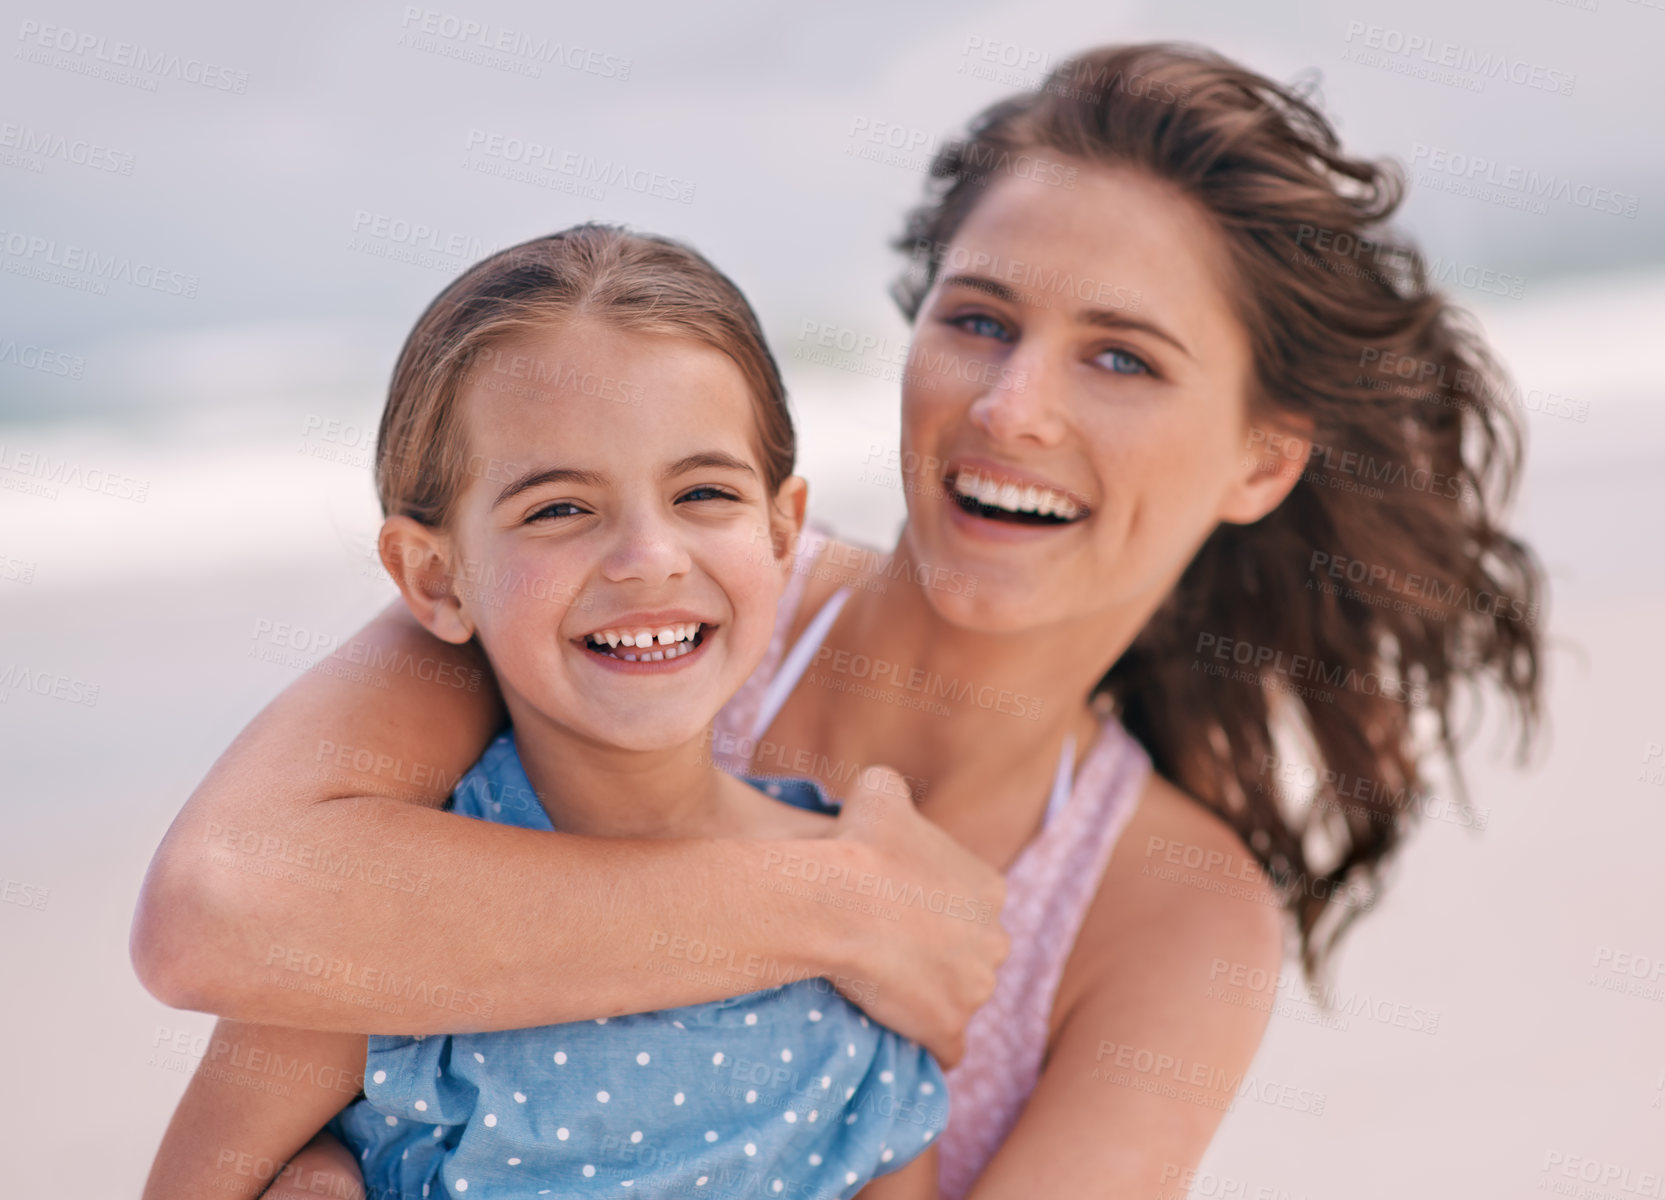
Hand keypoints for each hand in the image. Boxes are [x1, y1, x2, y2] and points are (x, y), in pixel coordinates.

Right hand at [824, 765, 1007, 1066]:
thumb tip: (885, 796)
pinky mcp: (949, 1030)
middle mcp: (995, 939)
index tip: (897, 911)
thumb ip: (894, 793)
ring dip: (931, 999)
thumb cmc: (858, 842)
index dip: (932, 909)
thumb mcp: (880, 789)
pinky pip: (946, 1048)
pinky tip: (900, 1033)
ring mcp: (976, 990)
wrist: (834, 901)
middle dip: (940, 956)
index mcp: (989, 887)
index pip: (970, 904)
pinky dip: (927, 1044)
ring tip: (887, 992)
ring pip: (959, 999)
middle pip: (970, 953)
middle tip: (888, 952)